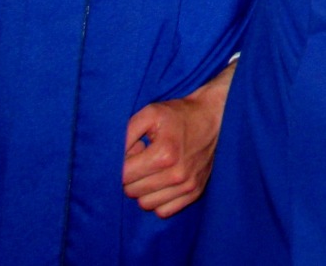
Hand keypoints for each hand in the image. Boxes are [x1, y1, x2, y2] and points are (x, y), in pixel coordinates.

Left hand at [123, 60, 236, 217]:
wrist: (213, 118)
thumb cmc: (178, 115)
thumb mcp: (149, 113)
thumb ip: (126, 132)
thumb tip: (111, 155)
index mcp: (164, 154)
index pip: (124, 175)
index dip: (123, 163)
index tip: (134, 149)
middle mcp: (177, 174)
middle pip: (132, 191)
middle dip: (131, 175)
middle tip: (142, 158)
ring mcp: (188, 186)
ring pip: (146, 204)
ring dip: (143, 189)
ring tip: (152, 169)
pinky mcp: (195, 193)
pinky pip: (163, 211)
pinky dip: (157, 200)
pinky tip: (161, 182)